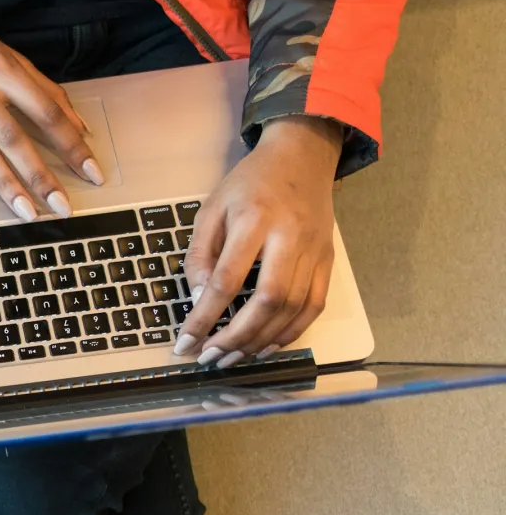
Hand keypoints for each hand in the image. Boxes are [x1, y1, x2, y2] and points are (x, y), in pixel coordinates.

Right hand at [0, 0, 103, 221]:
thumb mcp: (6, 55)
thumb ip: (42, 88)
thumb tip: (79, 125)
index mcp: (2, 67)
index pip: (45, 110)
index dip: (71, 143)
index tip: (91, 170)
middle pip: (13, 136)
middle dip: (40, 174)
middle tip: (61, 206)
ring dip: (5, 184)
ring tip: (26, 212)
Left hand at [173, 116, 342, 366]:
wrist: (302, 156)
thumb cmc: (250, 183)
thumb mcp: (211, 209)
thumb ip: (200, 255)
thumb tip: (199, 299)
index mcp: (254, 220)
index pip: (227, 280)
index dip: (205, 318)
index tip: (186, 343)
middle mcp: (289, 236)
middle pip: (268, 300)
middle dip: (236, 337)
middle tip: (210, 359)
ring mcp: (314, 250)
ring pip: (292, 308)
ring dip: (260, 341)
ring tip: (232, 358)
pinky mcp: (327, 260)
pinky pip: (314, 305)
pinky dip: (291, 332)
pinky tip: (266, 346)